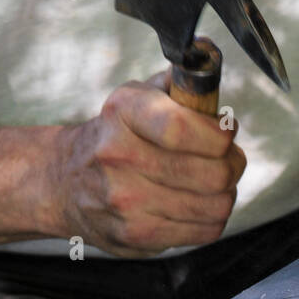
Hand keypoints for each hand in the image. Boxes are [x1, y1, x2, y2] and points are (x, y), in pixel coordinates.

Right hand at [51, 71, 245, 256]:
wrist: (65, 184)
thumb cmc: (116, 137)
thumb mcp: (135, 97)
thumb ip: (177, 84)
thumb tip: (212, 62)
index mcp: (123, 112)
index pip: (183, 128)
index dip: (220, 133)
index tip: (225, 132)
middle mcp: (119, 156)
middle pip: (212, 173)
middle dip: (232, 164)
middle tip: (227, 159)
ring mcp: (126, 201)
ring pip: (216, 204)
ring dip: (225, 193)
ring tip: (212, 183)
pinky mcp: (136, 235)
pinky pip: (205, 230)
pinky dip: (212, 218)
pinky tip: (197, 205)